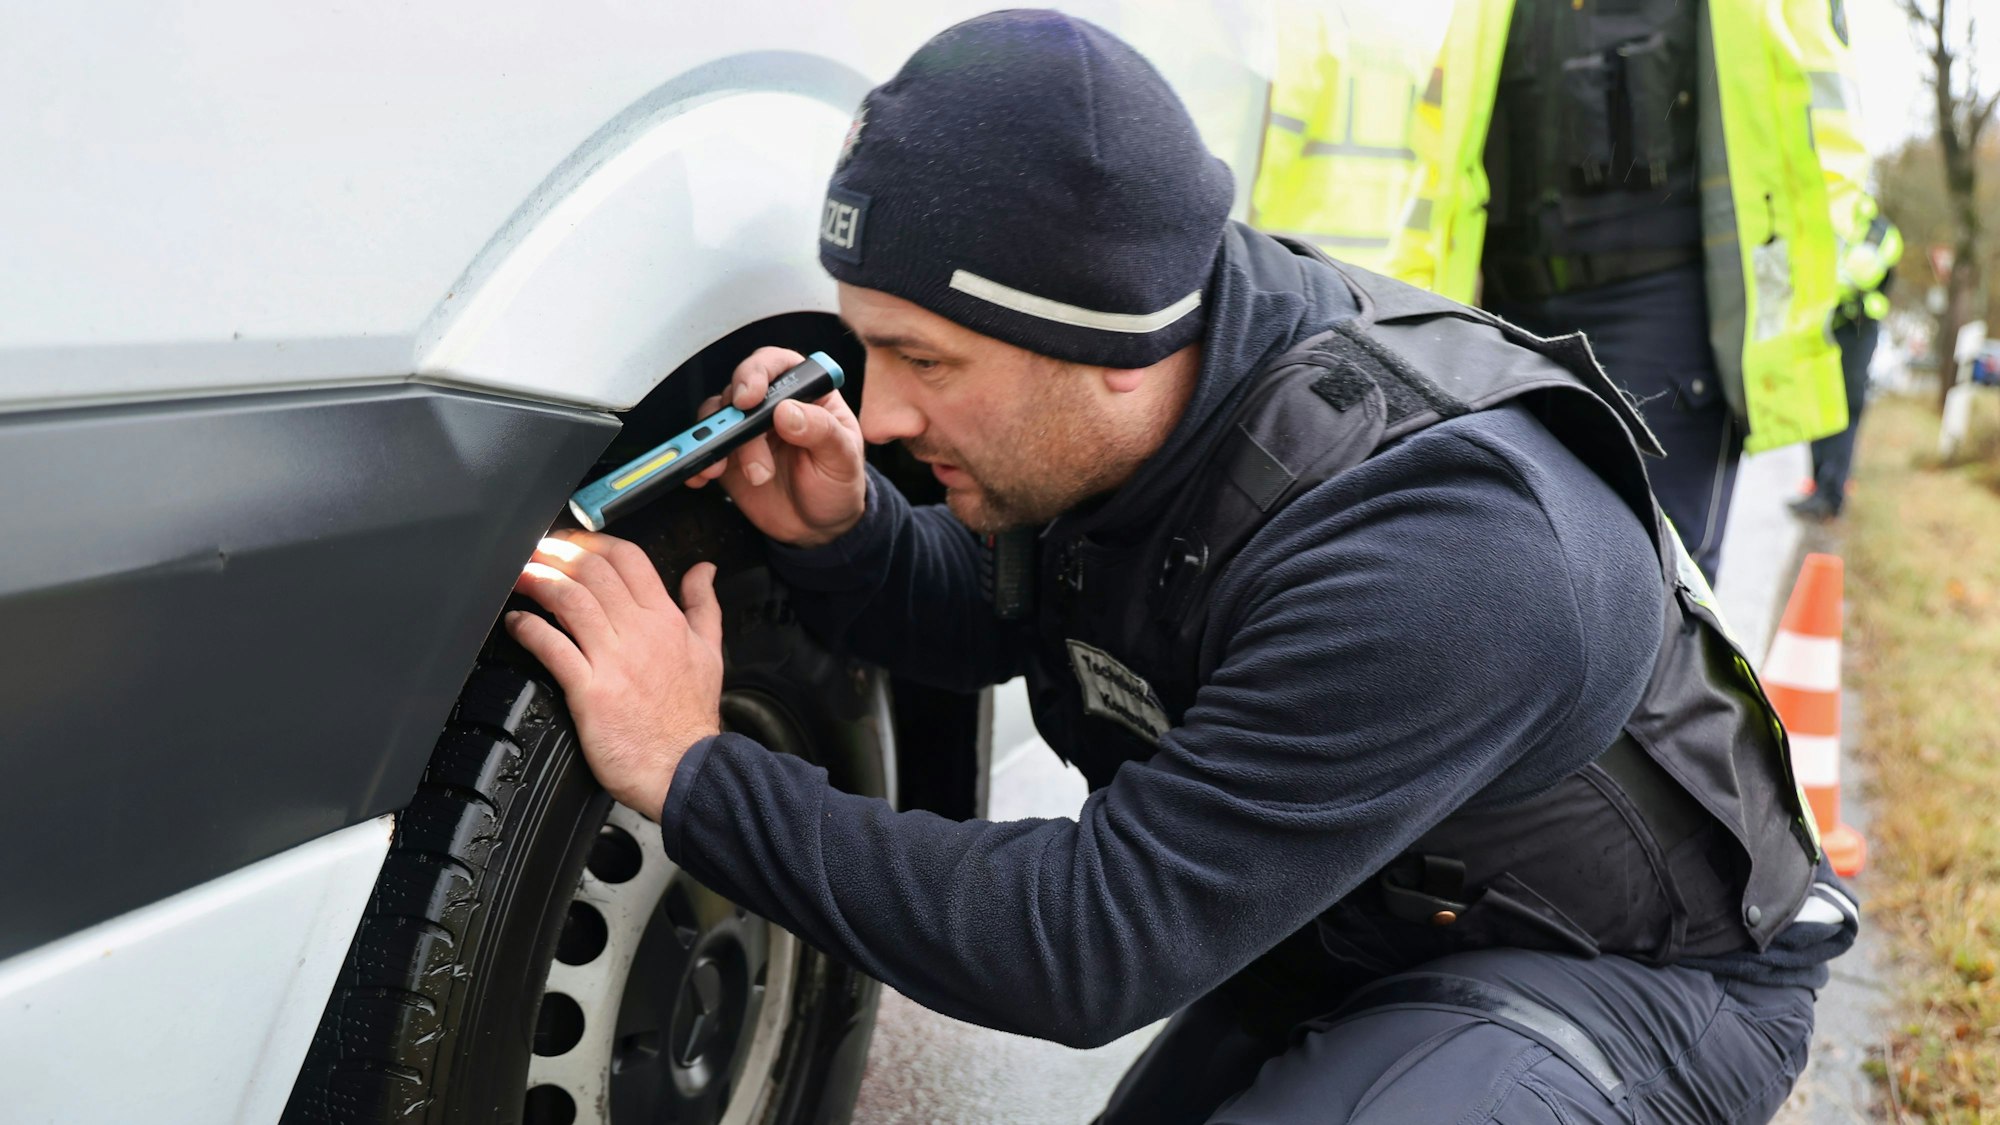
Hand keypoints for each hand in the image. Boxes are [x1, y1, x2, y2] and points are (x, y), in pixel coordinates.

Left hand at [505, 531, 724, 818]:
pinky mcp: (591, 691)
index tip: (572, 544)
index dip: (593, 542)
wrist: (685, 769)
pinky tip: (517, 624)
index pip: (628, 559)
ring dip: (540, 581)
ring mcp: (615, 660)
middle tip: (537, 554)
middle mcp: (640, 633)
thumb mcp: (710, 651)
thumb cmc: (691, 718)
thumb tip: (703, 571)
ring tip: (521, 577)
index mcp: (666, 620)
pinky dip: (529, 629)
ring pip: (571, 600)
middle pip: (593, 571)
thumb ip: (704, 605)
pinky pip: (553, 648)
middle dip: (557, 553)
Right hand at [686, 347, 867, 547]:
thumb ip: (822, 431)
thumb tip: (788, 412)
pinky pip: (704, 449)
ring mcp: (747, 430)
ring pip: (717, 416)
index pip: (777, 365)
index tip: (750, 397)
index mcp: (806, 393)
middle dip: (736, 418)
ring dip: (717, 441)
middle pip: (739, 389)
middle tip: (740, 442)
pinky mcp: (729, 456)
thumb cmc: (838, 484)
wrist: (820, 526)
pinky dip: (697, 460)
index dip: (757, 373)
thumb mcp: (843, 458)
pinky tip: (701, 473)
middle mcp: (772, 405)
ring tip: (726, 468)